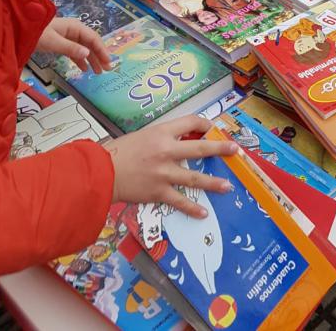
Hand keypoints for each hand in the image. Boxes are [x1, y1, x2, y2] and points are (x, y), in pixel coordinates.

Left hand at [35, 16, 110, 73]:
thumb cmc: (36, 33)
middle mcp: (74, 30)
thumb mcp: (53, 41)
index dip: (102, 50)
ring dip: (91, 59)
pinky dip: (80, 59)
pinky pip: (74, 51)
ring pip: (84, 48)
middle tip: (107, 69)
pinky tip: (84, 68)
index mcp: (75, 27)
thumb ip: (70, 48)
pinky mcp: (61, 42)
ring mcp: (67, 36)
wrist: (19, 29)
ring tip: (98, 72)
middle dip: (99, 56)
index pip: (93, 39)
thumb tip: (88, 54)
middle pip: (90, 43)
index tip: (108, 62)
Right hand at [107, 115, 239, 217]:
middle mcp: (166, 151)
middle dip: (220, 148)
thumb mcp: (144, 135)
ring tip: (228, 186)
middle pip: (200, 147)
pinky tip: (203, 213)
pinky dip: (192, 208)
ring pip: (195, 177)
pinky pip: (179, 200)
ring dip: (213, 182)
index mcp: (162, 132)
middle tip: (234, 150)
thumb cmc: (119, 151)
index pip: (190, 122)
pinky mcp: (158, 192)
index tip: (213, 128)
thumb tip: (182, 143)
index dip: (204, 123)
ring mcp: (164, 173)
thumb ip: (163, 138)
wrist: (101, 173)